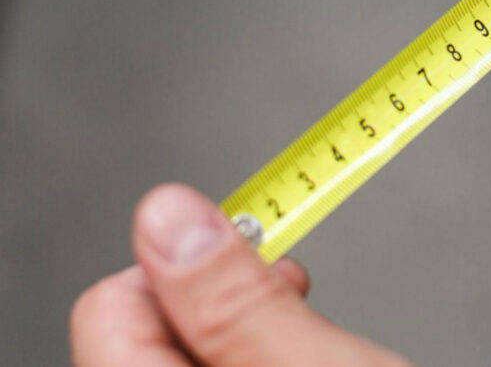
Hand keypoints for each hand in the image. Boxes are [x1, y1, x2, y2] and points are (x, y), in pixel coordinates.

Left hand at [70, 184, 410, 365]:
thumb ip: (237, 300)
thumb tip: (169, 213)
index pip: (111, 304)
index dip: (190, 266)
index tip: (256, 258)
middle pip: (147, 321)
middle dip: (222, 296)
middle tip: (290, 301)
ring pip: (185, 340)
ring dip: (244, 322)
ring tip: (302, 338)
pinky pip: (210, 361)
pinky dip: (254, 347)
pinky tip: (297, 352)